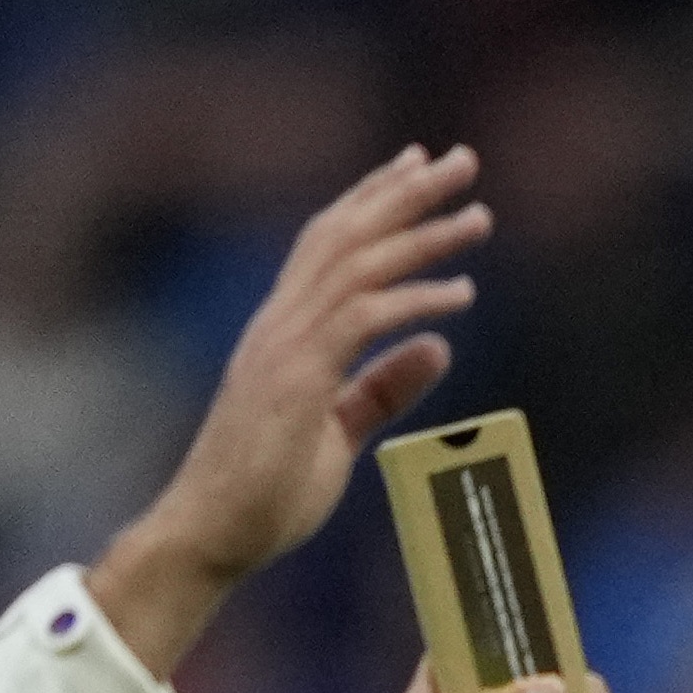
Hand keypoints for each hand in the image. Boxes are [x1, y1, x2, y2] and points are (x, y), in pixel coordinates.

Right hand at [88, 147, 491, 681]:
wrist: (213, 533)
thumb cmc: (266, 492)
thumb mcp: (338, 431)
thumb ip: (384, 387)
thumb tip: (438, 346)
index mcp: (286, 330)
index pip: (332, 244)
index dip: (375, 200)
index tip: (418, 168)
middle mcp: (282, 322)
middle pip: (347, 234)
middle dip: (406, 192)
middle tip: (462, 160)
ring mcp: (285, 346)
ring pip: (359, 265)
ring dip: (422, 235)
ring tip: (479, 218)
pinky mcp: (296, 377)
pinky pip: (363, 320)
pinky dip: (414, 300)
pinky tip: (461, 296)